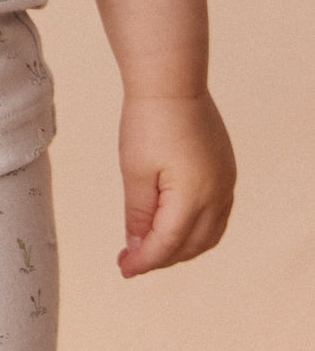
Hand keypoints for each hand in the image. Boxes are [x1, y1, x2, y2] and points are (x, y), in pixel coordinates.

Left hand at [116, 92, 235, 277]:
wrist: (172, 82)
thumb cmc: (148, 122)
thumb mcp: (135, 172)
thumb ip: (139, 214)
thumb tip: (138, 245)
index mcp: (193, 198)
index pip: (167, 245)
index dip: (144, 262)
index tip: (123, 269)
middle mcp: (218, 195)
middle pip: (192, 245)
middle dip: (162, 258)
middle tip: (133, 260)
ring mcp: (226, 183)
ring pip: (209, 234)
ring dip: (182, 247)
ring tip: (152, 248)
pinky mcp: (226, 170)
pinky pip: (218, 215)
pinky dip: (198, 229)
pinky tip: (176, 225)